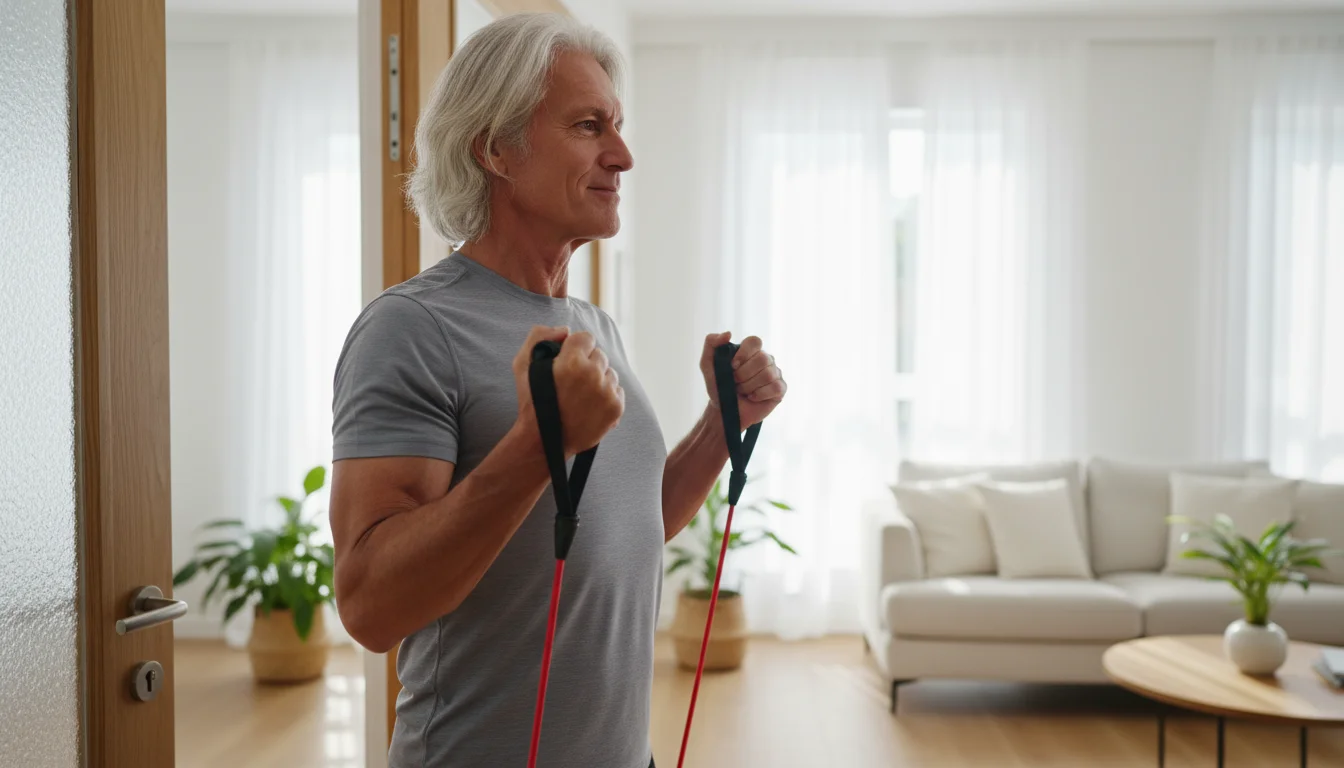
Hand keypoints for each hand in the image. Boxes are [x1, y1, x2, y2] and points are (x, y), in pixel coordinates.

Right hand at [513, 326, 624, 454]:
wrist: (543, 441)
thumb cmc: (531, 401)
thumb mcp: (522, 363)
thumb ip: (540, 335)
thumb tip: (565, 330)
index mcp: (573, 361)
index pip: (586, 337)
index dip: (575, 347)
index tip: (567, 361)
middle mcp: (593, 374)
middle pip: (599, 355)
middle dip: (587, 363)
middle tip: (573, 381)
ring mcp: (607, 392)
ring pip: (610, 373)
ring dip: (598, 379)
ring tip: (581, 395)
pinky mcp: (615, 408)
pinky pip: (618, 390)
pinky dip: (607, 395)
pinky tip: (590, 405)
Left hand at [700, 332, 785, 428]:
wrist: (724, 411)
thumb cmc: (718, 386)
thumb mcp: (707, 364)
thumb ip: (711, 343)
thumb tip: (728, 333)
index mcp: (751, 351)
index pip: (754, 341)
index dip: (744, 354)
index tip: (732, 366)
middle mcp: (765, 359)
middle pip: (762, 359)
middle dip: (744, 375)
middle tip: (735, 383)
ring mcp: (775, 373)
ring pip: (768, 374)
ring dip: (749, 386)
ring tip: (743, 391)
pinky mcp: (780, 388)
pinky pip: (775, 387)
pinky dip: (760, 394)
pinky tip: (752, 397)